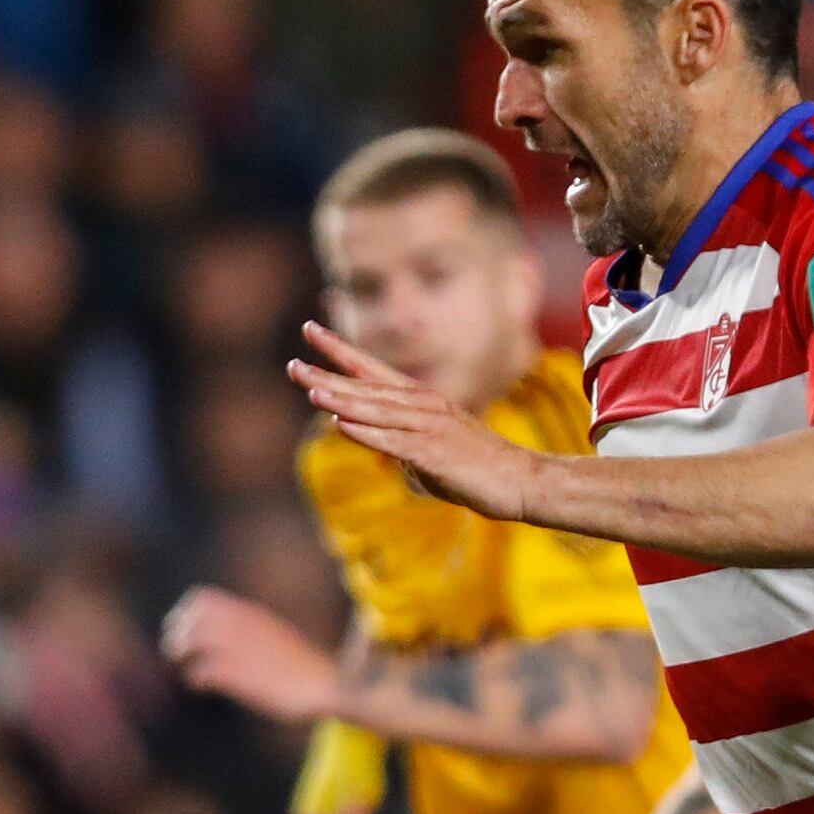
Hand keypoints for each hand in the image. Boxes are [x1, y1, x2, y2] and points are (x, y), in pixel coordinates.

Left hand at [161, 586, 343, 724]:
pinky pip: (202, 670)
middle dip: (177, 633)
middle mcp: (241, 625)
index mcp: (250, 612)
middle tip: (175, 650)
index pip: (203, 598)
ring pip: (191, 641)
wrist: (324, 682)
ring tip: (182, 665)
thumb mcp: (275, 633)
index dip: (186, 612)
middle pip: (191, 618)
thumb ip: (251, 628)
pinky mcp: (239, 675)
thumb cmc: (301, 663)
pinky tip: (199, 684)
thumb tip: (229, 632)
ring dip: (180, 653)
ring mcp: (239, 649)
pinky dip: (194, 676)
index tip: (183, 627)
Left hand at [289, 323, 542, 521]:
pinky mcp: (434, 453)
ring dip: (341, 399)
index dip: (340, 350)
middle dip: (328, 374)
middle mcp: (422, 407)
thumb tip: (389, 456)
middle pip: (367, 387)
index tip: (310, 331)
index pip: (372, 370)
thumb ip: (405, 448)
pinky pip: (393, 441)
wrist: (520, 483)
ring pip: (377, 410)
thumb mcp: (432, 453)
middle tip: (292, 363)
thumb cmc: (477, 470)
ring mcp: (428, 429)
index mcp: (420, 402)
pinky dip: (365, 432)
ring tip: (309, 389)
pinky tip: (339, 424)